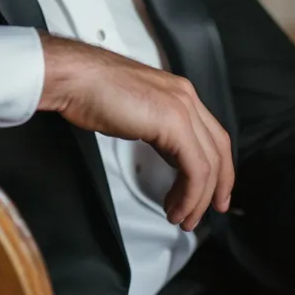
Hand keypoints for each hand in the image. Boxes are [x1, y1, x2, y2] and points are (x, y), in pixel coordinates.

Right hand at [38, 34, 233, 231]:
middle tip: (207, 211)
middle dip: (218, 186)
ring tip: (183, 217)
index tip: (210, 191)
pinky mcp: (173, 122)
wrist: (75, 77)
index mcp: (178, 92)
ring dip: (198, 199)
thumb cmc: (90, 90)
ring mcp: (182, 107)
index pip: (212, 134)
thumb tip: (164, 150)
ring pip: (209, 164)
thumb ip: (155, 125)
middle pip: (219, 149)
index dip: (217, 167)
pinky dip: (190, 195)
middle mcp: (186, 97)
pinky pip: (195, 169)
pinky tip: (176, 207)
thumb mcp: (134, 109)